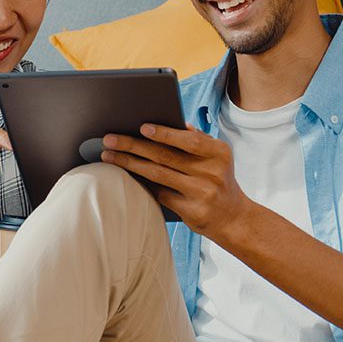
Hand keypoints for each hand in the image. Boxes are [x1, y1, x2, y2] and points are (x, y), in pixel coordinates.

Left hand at [101, 123, 249, 239]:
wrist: (233, 217)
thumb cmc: (217, 180)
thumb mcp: (216, 157)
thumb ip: (197, 140)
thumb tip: (174, 123)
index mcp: (218, 153)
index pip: (188, 140)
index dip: (164, 134)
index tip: (141, 127)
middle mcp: (212, 172)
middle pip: (165, 156)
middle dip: (133, 145)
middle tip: (110, 139)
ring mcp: (202, 193)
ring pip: (158, 174)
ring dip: (130, 163)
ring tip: (109, 155)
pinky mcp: (192, 211)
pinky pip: (160, 194)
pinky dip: (141, 183)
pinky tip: (124, 175)